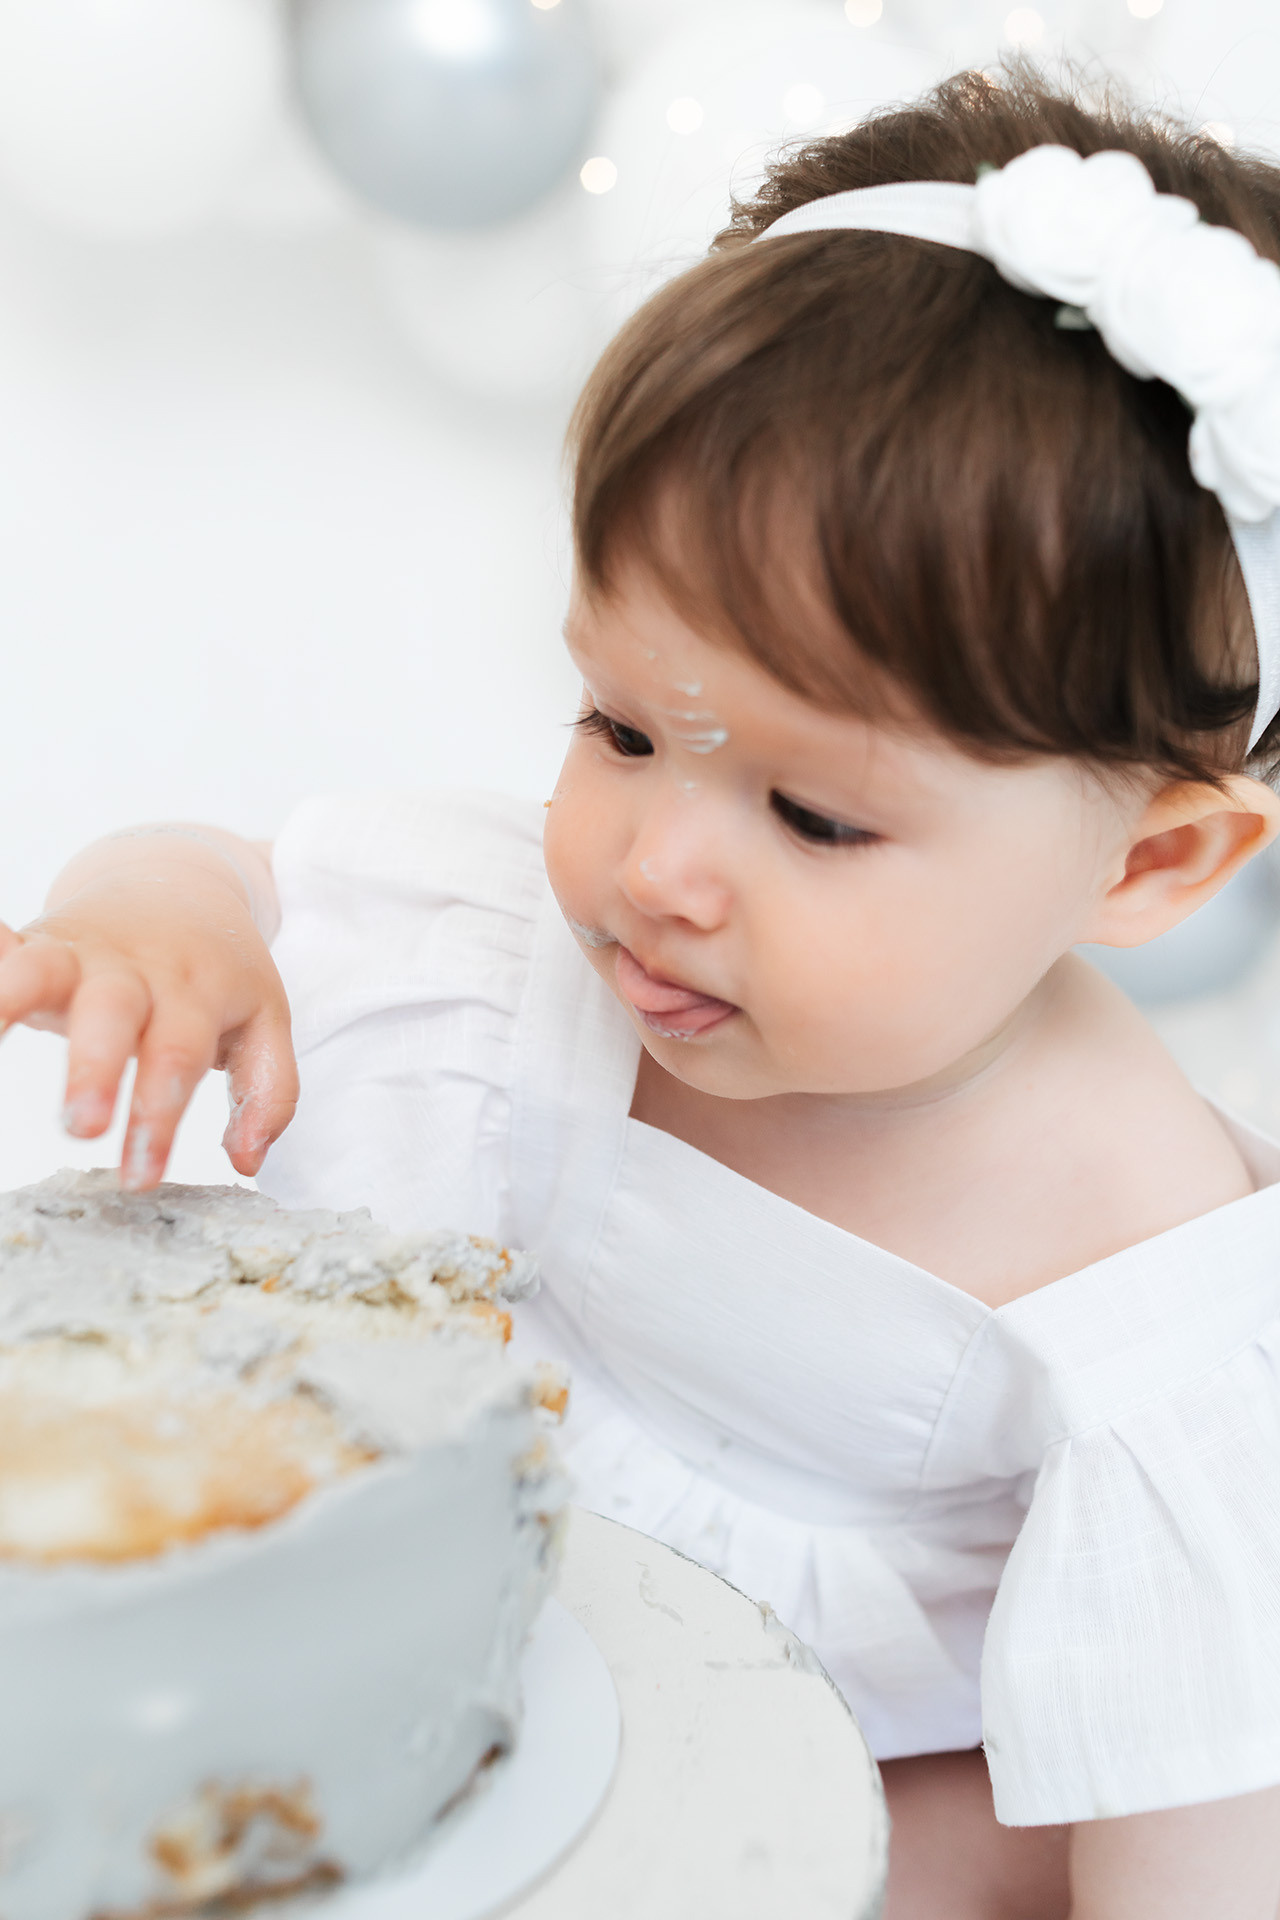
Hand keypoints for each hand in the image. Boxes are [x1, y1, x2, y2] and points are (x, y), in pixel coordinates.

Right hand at [0, 836, 296, 1189]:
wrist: (180, 880)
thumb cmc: (218, 970)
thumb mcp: (264, 1019)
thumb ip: (267, 1090)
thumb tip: (247, 1161)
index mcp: (193, 992)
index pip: (179, 1056)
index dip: (159, 1117)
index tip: (141, 1177)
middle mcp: (134, 970)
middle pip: (113, 1012)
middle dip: (95, 1069)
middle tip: (82, 1128)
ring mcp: (78, 951)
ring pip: (40, 968)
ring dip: (7, 1002)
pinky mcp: (35, 941)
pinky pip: (3, 944)